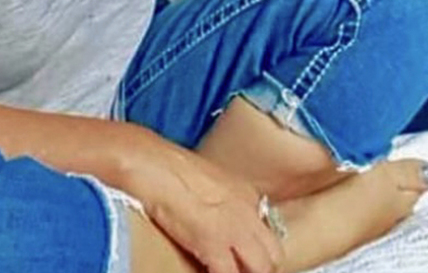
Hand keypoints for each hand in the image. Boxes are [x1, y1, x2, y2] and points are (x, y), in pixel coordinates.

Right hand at [125, 129, 283, 272]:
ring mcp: (235, 227)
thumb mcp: (206, 183)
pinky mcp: (214, 243)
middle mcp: (248, 210)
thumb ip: (219, 204)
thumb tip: (214, 222)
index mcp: (247, 194)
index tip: (244, 258)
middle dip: (261, 267)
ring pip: (262, 267)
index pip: (266, 232)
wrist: (153, 164)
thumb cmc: (169, 168)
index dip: (255, 249)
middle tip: (243, 270)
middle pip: (274, 253)